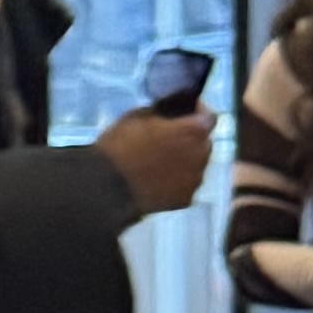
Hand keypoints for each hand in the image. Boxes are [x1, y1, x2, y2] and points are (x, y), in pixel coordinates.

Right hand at [96, 105, 215, 218]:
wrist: (104, 188)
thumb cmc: (119, 145)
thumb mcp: (137, 116)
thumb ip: (162, 113)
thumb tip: (170, 112)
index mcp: (195, 131)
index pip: (208, 116)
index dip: (196, 113)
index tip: (182, 114)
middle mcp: (203, 154)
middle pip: (203, 143)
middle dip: (190, 140)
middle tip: (166, 141)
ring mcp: (196, 179)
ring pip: (195, 165)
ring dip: (183, 162)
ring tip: (158, 165)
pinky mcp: (185, 199)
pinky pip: (185, 186)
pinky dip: (175, 183)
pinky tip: (155, 183)